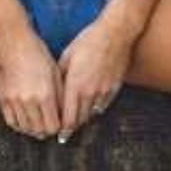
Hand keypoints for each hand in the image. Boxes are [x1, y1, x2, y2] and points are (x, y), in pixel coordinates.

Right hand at [0, 24, 62, 138]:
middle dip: (47, 131)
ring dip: (34, 130)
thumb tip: (63, 115)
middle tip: (50, 126)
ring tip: (39, 124)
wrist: (13, 42)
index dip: (58, 128)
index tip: (60, 124)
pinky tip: (26, 121)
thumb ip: (59, 97)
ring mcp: (14, 101)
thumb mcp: (56, 74)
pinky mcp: (3, 98)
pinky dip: (20, 125)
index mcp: (45, 95)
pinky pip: (11, 122)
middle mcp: (28, 101)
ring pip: (25, 129)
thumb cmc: (38, 54)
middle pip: (39, 131)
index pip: (53, 127)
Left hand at [55, 8, 136, 140]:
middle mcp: (90, 92)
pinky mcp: (114, 88)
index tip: (60, 136)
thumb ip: (60, 78)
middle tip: (65, 132)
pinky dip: (95, 109)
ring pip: (91, 114)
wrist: (115, 34)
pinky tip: (90, 108)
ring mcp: (104, 91)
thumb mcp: (67, 57)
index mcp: (76, 85)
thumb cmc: (88, 41)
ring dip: (83, 118)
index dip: (63, 130)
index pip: (68, 117)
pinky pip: (103, 105)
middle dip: (72, 127)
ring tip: (76, 122)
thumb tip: (54, 92)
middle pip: (80, 119)